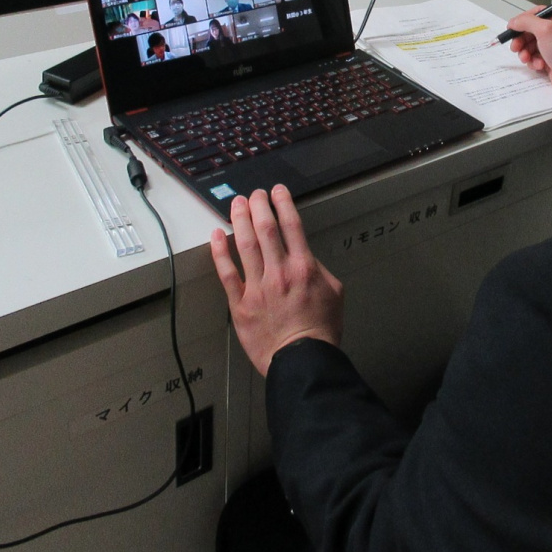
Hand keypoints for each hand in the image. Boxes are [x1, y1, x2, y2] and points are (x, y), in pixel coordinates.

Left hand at [209, 185, 343, 376]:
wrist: (302, 359)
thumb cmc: (320, 330)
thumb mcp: (334, 292)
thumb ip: (320, 270)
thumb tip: (306, 257)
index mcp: (304, 267)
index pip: (291, 226)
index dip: (283, 203)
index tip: (277, 191)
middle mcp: (279, 272)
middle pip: (265, 229)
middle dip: (258, 205)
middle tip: (254, 193)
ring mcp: (257, 287)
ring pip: (245, 244)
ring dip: (240, 219)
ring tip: (236, 204)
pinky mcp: (241, 303)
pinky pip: (227, 273)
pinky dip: (220, 252)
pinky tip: (217, 235)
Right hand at [507, 7, 551, 97]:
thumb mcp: (545, 30)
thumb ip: (527, 22)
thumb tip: (513, 22)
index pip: (537, 14)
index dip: (523, 20)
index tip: (512, 28)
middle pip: (531, 31)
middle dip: (521, 40)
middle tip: (515, 47)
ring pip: (531, 46)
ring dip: (526, 52)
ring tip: (526, 59)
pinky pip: (536, 58)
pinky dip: (534, 62)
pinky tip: (539, 66)